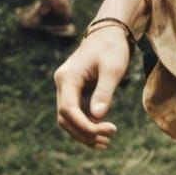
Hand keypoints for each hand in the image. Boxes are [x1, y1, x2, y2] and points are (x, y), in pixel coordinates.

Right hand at [54, 27, 132, 148]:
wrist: (110, 32)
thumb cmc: (113, 48)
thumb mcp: (112, 69)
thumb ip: (104, 92)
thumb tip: (97, 116)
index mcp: (67, 78)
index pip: (68, 109)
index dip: (83, 125)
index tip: (104, 132)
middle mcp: (62, 84)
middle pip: (65, 117)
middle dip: (84, 132)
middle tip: (107, 140)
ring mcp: (67, 88)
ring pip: (69, 118)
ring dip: (84, 132)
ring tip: (105, 142)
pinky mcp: (75, 91)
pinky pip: (76, 113)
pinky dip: (87, 124)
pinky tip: (101, 132)